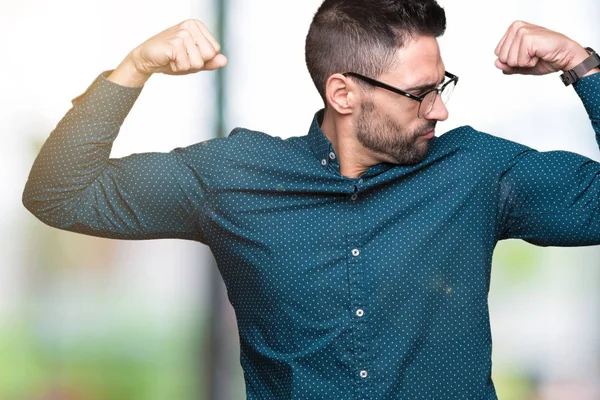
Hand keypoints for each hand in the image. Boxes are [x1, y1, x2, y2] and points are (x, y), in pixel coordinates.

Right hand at [109, 19, 226, 85]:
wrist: (147, 59)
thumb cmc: (171, 59)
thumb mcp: (194, 61)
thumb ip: (210, 62)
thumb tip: (224, 60)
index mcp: (197, 26)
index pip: (215, 50)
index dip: (202, 59)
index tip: (188, 55)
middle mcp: (190, 26)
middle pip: (209, 55)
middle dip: (195, 63)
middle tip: (180, 57)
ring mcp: (182, 33)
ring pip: (198, 62)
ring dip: (184, 65)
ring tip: (174, 58)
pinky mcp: (174, 43)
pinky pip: (185, 65)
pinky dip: (176, 67)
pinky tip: (169, 59)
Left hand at [494, 21, 588, 75]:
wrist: (565, 57)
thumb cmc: (546, 58)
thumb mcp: (521, 65)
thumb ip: (507, 65)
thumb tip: (496, 63)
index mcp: (512, 30)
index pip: (498, 53)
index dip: (512, 61)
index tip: (526, 55)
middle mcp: (516, 27)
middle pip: (501, 57)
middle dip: (516, 62)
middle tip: (532, 55)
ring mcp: (522, 31)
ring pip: (509, 60)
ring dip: (524, 63)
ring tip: (536, 54)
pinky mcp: (528, 38)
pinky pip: (519, 61)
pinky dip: (530, 63)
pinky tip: (539, 54)